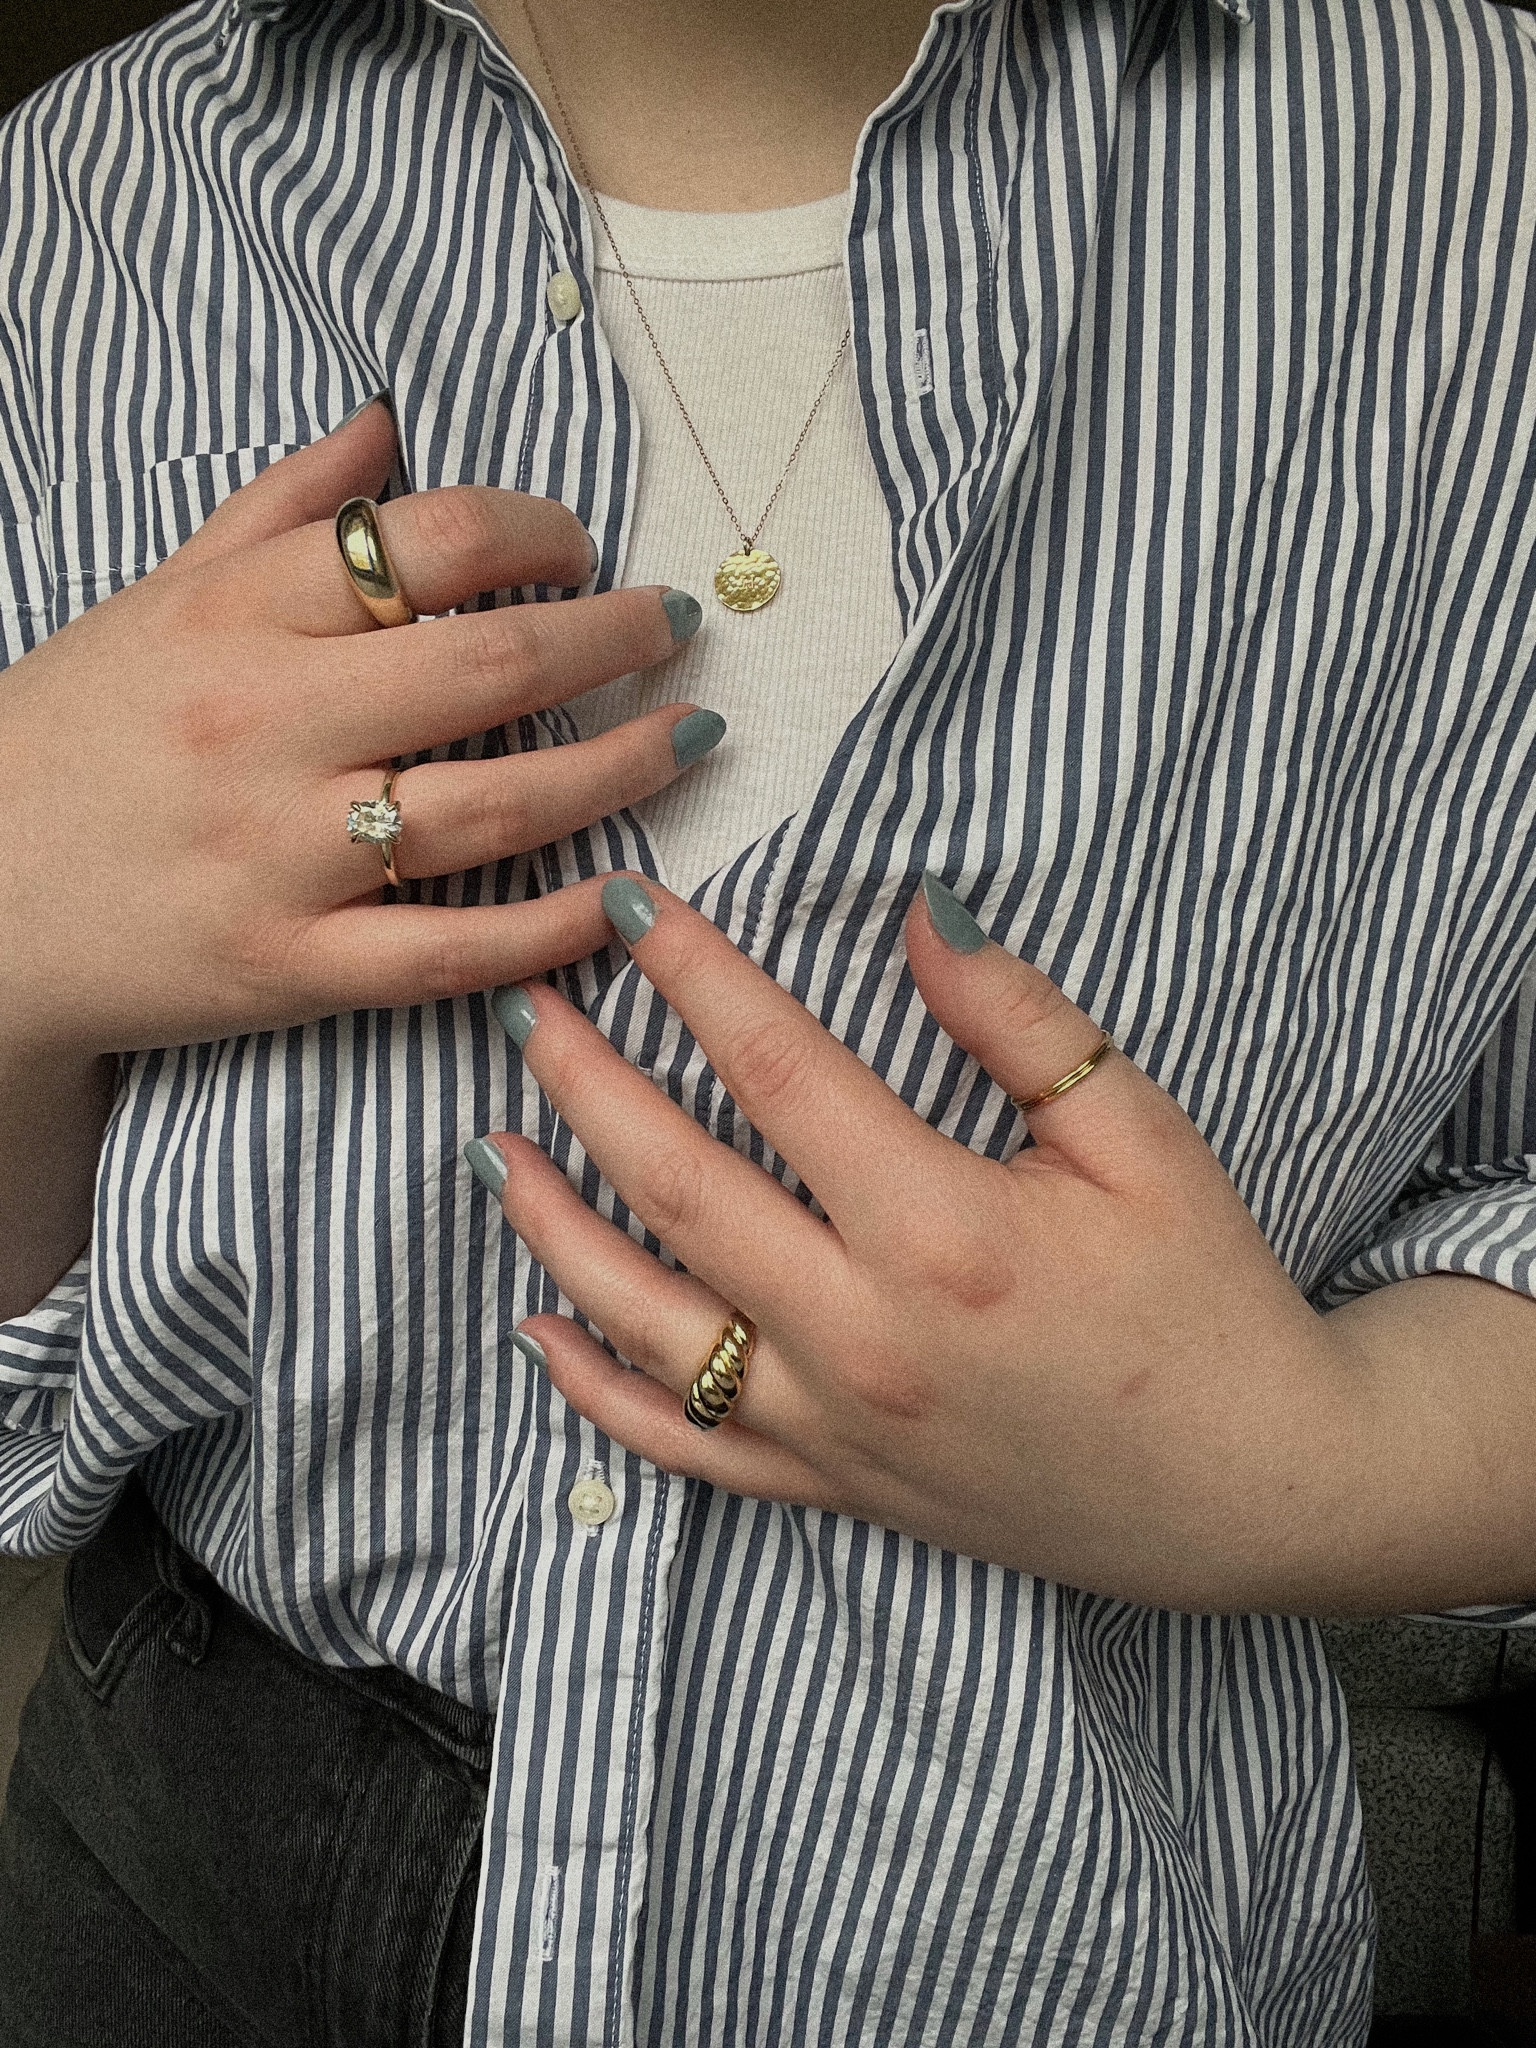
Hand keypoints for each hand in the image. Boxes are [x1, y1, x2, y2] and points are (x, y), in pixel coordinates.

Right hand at [0, 398, 715, 1064]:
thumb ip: (279, 510)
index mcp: (237, 616)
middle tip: (674, 628)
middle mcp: (267, 727)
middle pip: (491, 668)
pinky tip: (619, 896)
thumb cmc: (73, 738)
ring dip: (618, 769)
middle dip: (614, 640)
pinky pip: (453, 950)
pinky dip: (551, 927)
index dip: (539, 534)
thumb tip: (391, 426)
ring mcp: (284, 857)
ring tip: (686, 739)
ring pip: (495, 808)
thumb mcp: (156, 599)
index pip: (430, 543)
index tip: (582, 549)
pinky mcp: (295, 967)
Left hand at [471, 872, 1370, 1612]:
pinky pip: (682, 1445)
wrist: (1251, 1488)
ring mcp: (834, 1424)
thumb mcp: (1142, 1139)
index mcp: (943, 1230)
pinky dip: (595, 1390)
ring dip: (552, 1224)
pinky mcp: (833, 1488)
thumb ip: (1020, 1024)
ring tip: (489, 1144)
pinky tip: (541, 1325)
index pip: (777, 1072)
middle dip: (584, 1083)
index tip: (624, 907)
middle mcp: (863, 1333)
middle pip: (677, 1184)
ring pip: (645, 1317)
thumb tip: (919, 912)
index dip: (693, 977)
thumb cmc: (1207, 1298)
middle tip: (524, 1003)